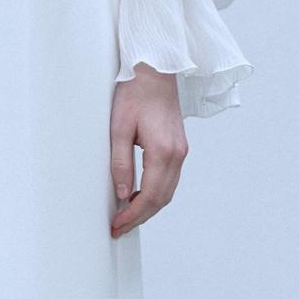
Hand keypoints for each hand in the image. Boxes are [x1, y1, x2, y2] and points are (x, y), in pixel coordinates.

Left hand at [110, 65, 186, 235]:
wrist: (155, 71)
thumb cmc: (135, 94)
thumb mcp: (119, 129)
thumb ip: (120, 162)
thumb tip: (123, 193)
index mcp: (164, 151)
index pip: (150, 196)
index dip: (133, 216)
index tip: (117, 226)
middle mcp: (178, 155)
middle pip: (162, 199)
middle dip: (140, 216)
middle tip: (119, 227)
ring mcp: (181, 151)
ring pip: (168, 191)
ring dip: (149, 207)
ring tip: (126, 216)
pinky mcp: (179, 147)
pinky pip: (170, 179)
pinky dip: (156, 193)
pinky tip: (139, 195)